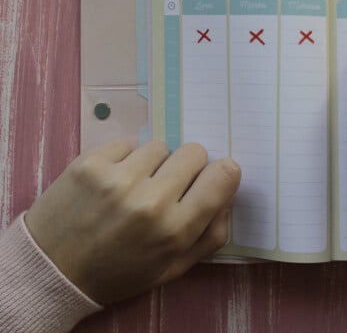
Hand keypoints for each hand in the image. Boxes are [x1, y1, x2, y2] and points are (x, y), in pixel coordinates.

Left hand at [24, 140, 240, 304]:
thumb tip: (227, 195)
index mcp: (174, 231)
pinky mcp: (91, 162)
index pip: (223, 175)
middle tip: (168, 185)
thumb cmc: (118, 273)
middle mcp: (151, 200)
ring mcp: (119, 178)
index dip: (223, 172)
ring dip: (154, 163)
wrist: (51, 272)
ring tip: (134, 186)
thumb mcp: (171, 269)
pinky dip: (125, 158)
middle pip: (194, 152)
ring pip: (161, 146)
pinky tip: (112, 180)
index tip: (212, 177)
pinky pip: (129, 143)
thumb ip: (209, 235)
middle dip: (187, 167)